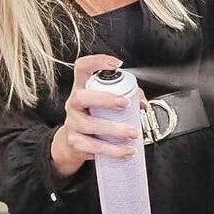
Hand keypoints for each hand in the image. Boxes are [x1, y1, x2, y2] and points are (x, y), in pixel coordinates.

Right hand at [51, 54, 142, 178]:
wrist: (73, 144)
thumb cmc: (93, 116)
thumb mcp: (102, 103)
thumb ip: (124, 95)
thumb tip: (141, 102)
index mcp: (81, 88)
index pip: (82, 68)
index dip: (96, 62)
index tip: (116, 64)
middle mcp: (73, 104)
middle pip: (82, 97)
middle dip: (105, 99)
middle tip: (125, 104)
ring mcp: (72, 124)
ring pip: (90, 125)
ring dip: (114, 129)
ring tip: (133, 133)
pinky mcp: (76, 143)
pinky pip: (94, 147)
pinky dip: (113, 150)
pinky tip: (125, 151)